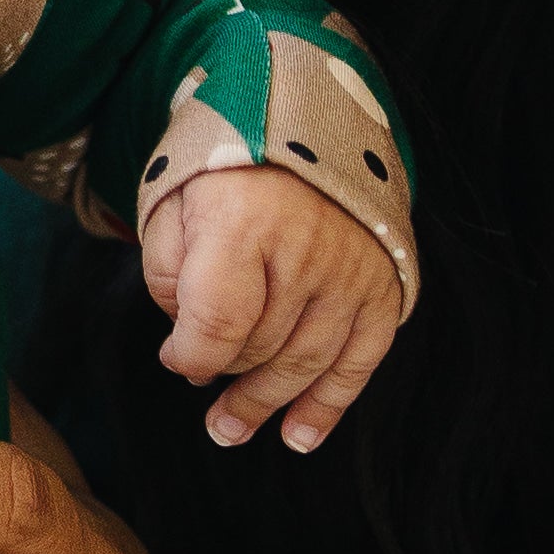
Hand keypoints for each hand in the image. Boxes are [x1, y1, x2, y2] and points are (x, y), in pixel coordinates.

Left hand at [140, 162, 401, 450]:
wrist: (301, 116)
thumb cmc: (224, 166)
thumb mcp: (173, 203)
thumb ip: (170, 274)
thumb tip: (189, 345)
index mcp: (245, 222)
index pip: (218, 323)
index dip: (189, 356)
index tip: (174, 359)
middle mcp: (307, 249)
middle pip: (261, 346)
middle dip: (225, 376)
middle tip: (202, 392)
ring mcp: (351, 269)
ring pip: (308, 361)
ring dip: (267, 404)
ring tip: (230, 430)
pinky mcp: (383, 283)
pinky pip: (361, 359)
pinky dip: (330, 403)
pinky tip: (300, 436)